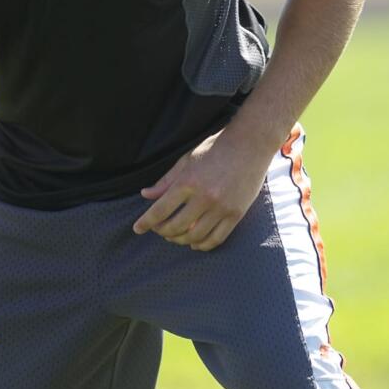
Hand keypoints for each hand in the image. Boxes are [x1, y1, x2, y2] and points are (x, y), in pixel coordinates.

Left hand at [132, 131, 271, 251]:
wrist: (250, 144)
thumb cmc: (215, 148)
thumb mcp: (186, 160)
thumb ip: (166, 181)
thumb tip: (146, 195)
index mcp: (188, 182)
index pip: (161, 210)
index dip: (146, 222)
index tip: (137, 228)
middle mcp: (205, 197)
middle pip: (176, 226)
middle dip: (162, 231)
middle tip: (158, 230)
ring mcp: (222, 208)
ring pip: (195, 236)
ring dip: (181, 240)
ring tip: (174, 236)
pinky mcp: (236, 214)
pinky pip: (217, 238)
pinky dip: (203, 244)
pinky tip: (195, 242)